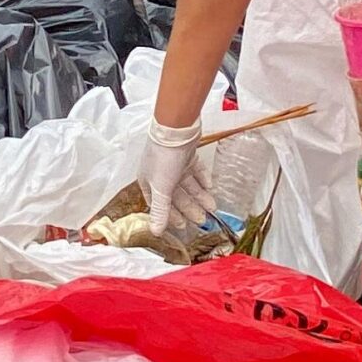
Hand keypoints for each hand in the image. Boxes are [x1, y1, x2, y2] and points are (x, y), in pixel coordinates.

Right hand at [142, 116, 213, 231]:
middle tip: (203, 221)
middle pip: (177, 196)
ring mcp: (174, 164)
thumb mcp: (161, 189)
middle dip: (190, 208)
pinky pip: (195, 170)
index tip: (183, 226)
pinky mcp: (186, 154)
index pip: (160, 205)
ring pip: (188, 185)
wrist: (176, 129)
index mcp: (150, 183)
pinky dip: (202, 179)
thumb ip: (160, 211)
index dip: (171, 216)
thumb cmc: (163, 157)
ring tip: (212, 206)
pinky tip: (210, 186)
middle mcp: (161, 175)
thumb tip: (155, 232)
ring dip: (199, 196)